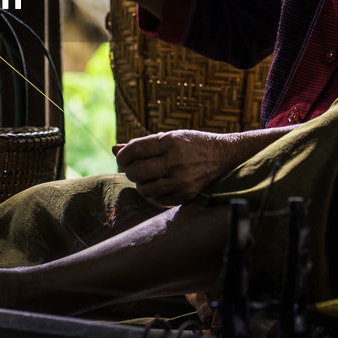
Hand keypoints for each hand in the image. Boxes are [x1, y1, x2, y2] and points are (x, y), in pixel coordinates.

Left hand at [113, 130, 236, 205]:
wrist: (223, 155)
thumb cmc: (191, 144)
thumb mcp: (169, 137)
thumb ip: (142, 144)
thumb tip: (114, 149)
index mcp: (170, 142)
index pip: (136, 149)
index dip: (123, 155)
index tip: (122, 158)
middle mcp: (176, 161)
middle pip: (138, 171)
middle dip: (129, 171)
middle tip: (132, 169)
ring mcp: (182, 180)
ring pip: (145, 189)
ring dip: (139, 184)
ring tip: (144, 178)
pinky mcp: (186, 195)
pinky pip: (158, 200)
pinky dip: (151, 194)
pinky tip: (155, 186)